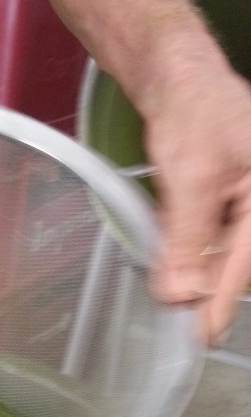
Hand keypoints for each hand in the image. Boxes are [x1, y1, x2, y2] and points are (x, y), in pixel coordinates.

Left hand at [143, 49, 250, 343]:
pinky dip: (198, 250)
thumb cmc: (194, 113)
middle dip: (209, 283)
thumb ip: (187, 237)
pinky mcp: (237, 203)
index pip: (248, 259)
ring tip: (174, 283)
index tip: (203, 334)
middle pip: (241, 258)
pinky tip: (180, 256)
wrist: (179, 82)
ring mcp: (250, 200)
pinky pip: (221, 238)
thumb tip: (181, 292)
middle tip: (181, 311)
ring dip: (201, 268)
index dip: (223, 299)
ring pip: (228, 252)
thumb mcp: (189, 179)